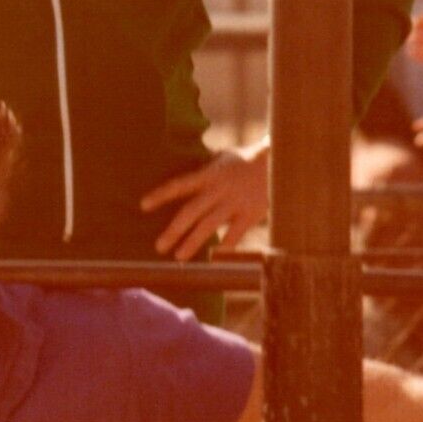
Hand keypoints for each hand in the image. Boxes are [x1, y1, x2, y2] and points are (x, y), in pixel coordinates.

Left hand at [140, 144, 268, 259]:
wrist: (279, 161)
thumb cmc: (244, 161)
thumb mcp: (221, 161)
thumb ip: (203, 174)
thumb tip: (181, 186)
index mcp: (208, 174)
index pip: (179, 185)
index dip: (161, 195)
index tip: (143, 206)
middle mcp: (219, 189)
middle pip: (191, 211)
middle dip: (174, 230)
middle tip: (159, 246)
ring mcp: (235, 202)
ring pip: (209, 225)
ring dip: (192, 242)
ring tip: (179, 257)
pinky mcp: (251, 214)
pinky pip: (235, 235)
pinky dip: (224, 249)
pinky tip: (213, 260)